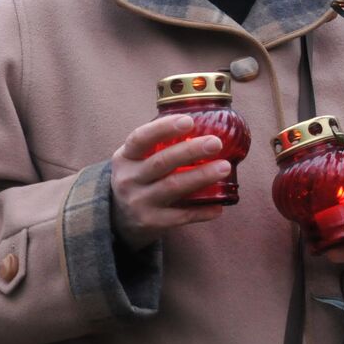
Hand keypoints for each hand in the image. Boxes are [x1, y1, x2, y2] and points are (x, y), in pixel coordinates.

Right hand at [110, 115, 231, 251]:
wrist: (119, 218)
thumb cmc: (137, 180)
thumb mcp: (135, 160)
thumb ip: (157, 146)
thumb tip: (202, 126)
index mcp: (125, 158)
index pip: (140, 138)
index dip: (164, 128)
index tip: (189, 121)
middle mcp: (129, 179)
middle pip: (161, 162)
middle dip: (190, 151)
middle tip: (216, 143)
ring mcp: (139, 202)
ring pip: (173, 187)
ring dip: (201, 176)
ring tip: (224, 167)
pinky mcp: (150, 222)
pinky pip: (180, 216)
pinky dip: (201, 211)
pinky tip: (218, 205)